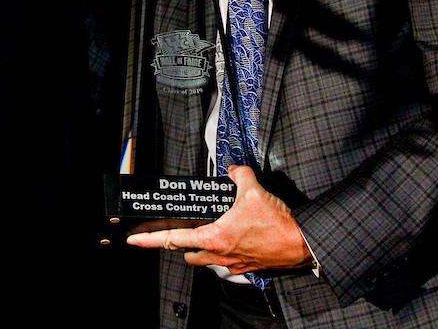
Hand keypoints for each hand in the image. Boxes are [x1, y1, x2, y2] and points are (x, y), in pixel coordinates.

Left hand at [125, 165, 311, 273]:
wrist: (302, 243)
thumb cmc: (278, 223)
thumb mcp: (254, 190)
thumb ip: (239, 175)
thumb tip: (234, 169)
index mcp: (214, 238)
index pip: (174, 239)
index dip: (151, 240)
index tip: (135, 240)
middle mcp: (221, 254)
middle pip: (189, 255)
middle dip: (181, 246)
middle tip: (179, 233)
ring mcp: (235, 263)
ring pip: (208, 261)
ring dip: (203, 250)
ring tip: (207, 234)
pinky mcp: (249, 267)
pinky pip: (230, 262)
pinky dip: (226, 252)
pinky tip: (235, 239)